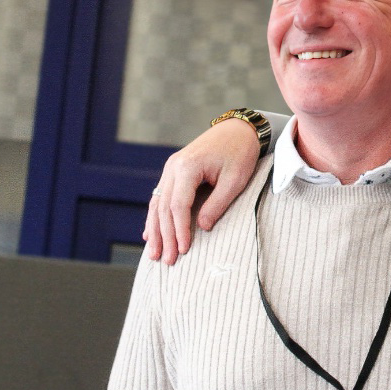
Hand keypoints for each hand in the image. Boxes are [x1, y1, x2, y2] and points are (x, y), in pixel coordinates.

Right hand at [143, 118, 260, 263]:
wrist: (238, 129)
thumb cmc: (241, 153)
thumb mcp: (235, 179)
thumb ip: (218, 204)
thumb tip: (201, 228)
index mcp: (188, 167)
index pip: (178, 206)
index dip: (179, 230)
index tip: (184, 250)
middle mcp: (173, 167)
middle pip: (164, 208)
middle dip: (165, 236)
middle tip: (166, 261)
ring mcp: (171, 168)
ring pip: (158, 203)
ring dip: (155, 230)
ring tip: (153, 254)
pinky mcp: (174, 171)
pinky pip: (161, 197)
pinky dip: (155, 217)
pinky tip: (150, 234)